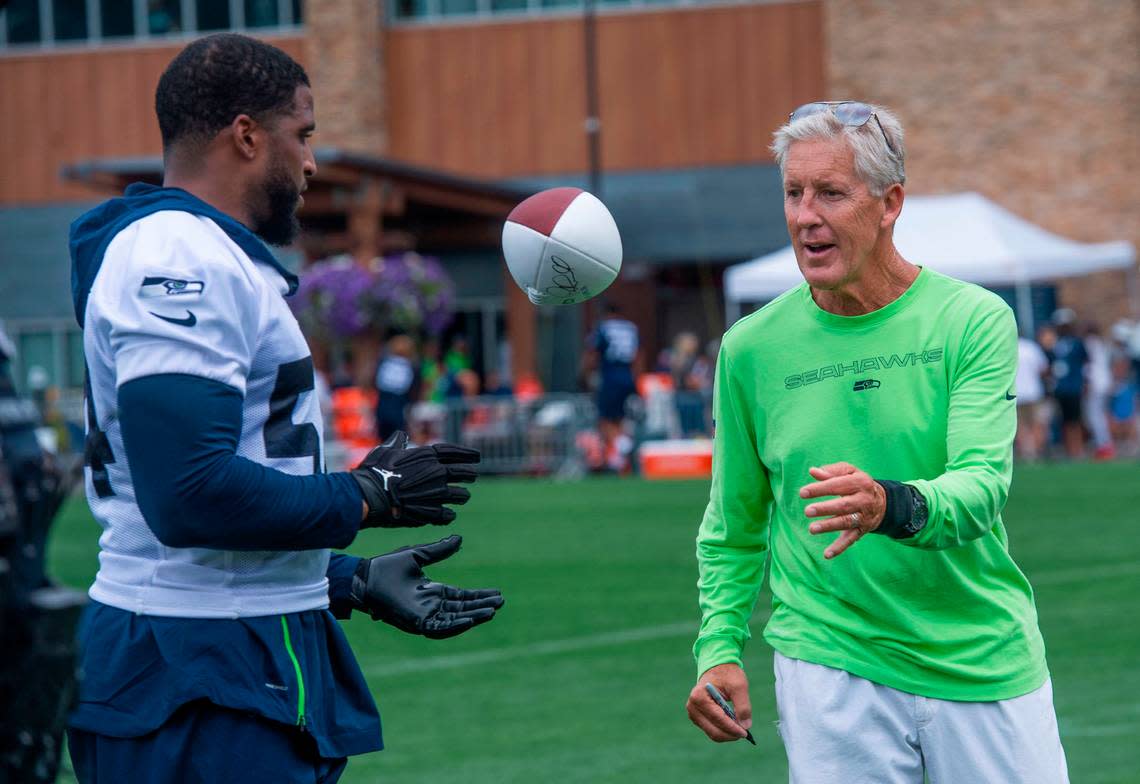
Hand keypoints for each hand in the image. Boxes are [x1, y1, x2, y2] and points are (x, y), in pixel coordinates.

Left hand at [348, 535, 503, 638]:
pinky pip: (440, 627)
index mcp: (433, 591)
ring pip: (455, 619)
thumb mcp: (418, 555)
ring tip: (492, 612)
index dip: (479, 595)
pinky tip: (470, 620)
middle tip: (501, 602)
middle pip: (463, 608)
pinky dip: (456, 625)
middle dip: (481, 606)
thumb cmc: (386, 567)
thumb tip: (459, 538)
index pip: (462, 596)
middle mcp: (431, 605)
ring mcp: (424, 615)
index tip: (497, 592)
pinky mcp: (416, 622)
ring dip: (473, 617)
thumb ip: (439, 550)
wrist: (365, 576)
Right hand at [351, 431, 478, 527]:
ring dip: (462, 496)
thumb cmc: (375, 472)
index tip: (477, 457)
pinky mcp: (432, 513)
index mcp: (428, 456)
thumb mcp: (385, 450)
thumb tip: (401, 435)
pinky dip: (449, 514)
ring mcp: (437, 494)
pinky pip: (448, 515)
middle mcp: (437, 473)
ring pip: (461, 495)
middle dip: (469, 474)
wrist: (370, 496)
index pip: (454, 453)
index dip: (467, 454)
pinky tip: (448, 515)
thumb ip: (397, 442)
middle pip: (463, 473)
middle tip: (472, 476)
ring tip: (462, 496)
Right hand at [686, 663, 751, 741]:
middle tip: (745, 733)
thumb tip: (746, 726)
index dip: (733, 728)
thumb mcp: (739, 686)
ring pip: (713, 733)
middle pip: (713, 731)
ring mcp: (693, 714)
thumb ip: (743, 706)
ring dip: (727, 733)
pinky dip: (723, 731)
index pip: (717, 719)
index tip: (746, 733)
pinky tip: (732, 724)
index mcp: (699, 697)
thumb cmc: (728, 674)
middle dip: (730, 734)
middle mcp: (692, 707)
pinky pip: (712, 730)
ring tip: (740, 727)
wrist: (717, 668)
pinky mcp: (697, 718)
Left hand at [799, 461, 886, 558]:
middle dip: (825, 508)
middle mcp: (863, 500)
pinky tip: (827, 554)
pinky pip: (850, 540)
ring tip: (812, 529)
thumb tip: (813, 471)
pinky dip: (839, 548)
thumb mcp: (849, 472)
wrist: (882, 502)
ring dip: (829, 526)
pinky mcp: (861, 530)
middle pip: (843, 505)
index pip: (838, 485)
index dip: (820, 489)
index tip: (802, 493)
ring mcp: (863, 517)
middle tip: (807, 511)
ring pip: (846, 522)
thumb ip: (831, 471)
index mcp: (860, 482)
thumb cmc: (857, 483)